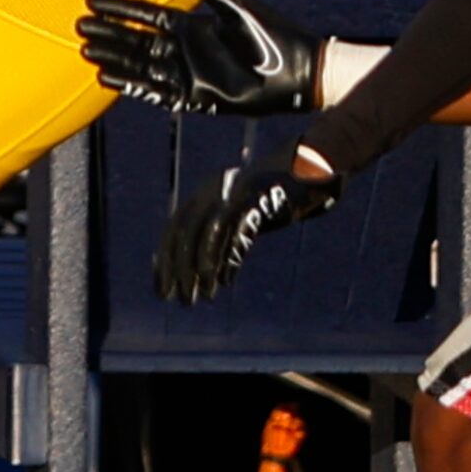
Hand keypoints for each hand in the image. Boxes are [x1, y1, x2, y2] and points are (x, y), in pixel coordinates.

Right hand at [79, 0, 320, 115]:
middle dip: (109, 34)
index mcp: (189, 24)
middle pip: (136, 41)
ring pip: (140, 65)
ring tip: (87, 52)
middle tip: (79, 27)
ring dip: (114, 59)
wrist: (294, 68)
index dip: (119, 8)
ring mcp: (186, 73)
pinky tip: (110, 79)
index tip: (92, 0)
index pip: (144, 14)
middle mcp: (182, 49)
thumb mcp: (230, 1)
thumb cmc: (268, 32)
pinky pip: (155, 91)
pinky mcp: (193, 96)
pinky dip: (132, 85)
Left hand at [155, 146, 341, 305]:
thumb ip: (214, 238)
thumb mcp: (236, 218)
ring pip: (210, 231)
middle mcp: (214, 189)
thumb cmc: (267, 202)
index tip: (163, 292)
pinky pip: (239, 230)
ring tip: (205, 296)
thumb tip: (187, 274)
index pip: (174, 229)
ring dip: (204, 266)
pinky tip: (226, 282)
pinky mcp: (261, 198)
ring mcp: (237, 191)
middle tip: (184, 300)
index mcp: (203, 193)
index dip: (165, 261)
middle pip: (187, 231)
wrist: (307, 171)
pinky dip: (230, 258)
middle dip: (181, 268)